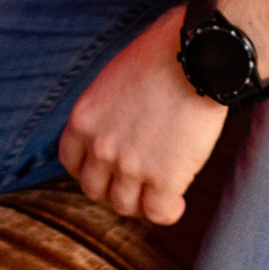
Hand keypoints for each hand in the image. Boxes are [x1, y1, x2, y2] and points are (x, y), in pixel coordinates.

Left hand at [58, 8, 228, 225]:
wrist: (196, 56)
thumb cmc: (162, 56)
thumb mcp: (113, 79)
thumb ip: (106, 111)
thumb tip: (117, 127)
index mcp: (83, 118)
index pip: (71, 161)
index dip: (91, 168)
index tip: (109, 167)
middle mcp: (100, 146)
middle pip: (95, 189)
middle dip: (115, 187)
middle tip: (138, 180)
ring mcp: (131, 166)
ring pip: (125, 206)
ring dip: (141, 201)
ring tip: (159, 189)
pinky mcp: (164, 178)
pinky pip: (157, 213)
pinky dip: (167, 211)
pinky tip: (178, 200)